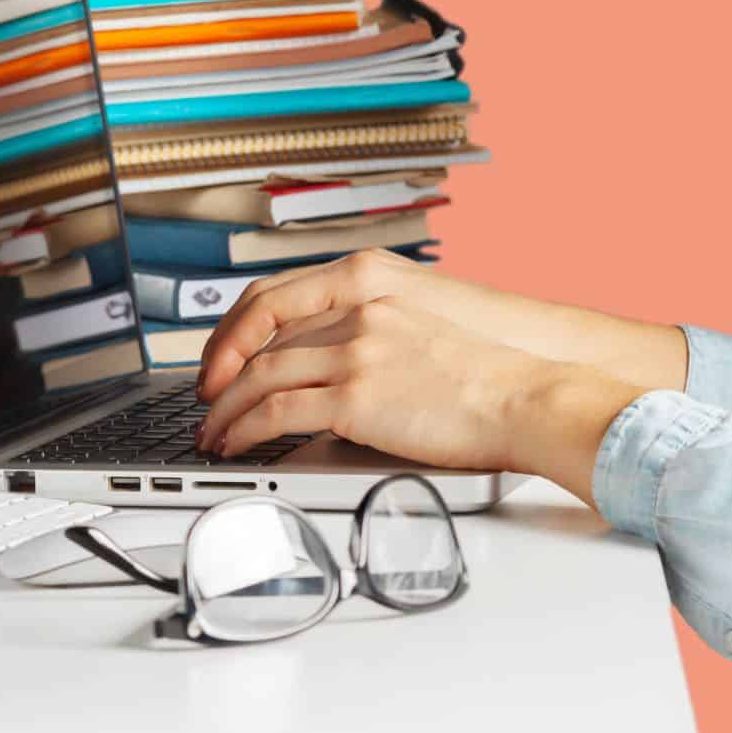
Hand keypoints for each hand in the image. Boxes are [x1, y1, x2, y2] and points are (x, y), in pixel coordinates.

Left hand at [198, 249, 687, 404]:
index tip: (219, 357)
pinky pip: (276, 413)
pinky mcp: (354, 398)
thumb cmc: (486, 378)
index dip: (235, 330)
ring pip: (259, 376)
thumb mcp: (419, 331)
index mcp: (370, 288)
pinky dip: (244, 430)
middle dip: (221, 374)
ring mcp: (354, 354)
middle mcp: (356, 312)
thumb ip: (372, 336)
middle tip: (205, 401)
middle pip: (260, 338)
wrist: (525, 397)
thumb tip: (332, 369)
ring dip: (226, 409)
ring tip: (212, 433)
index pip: (275, 298)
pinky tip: (235, 444)